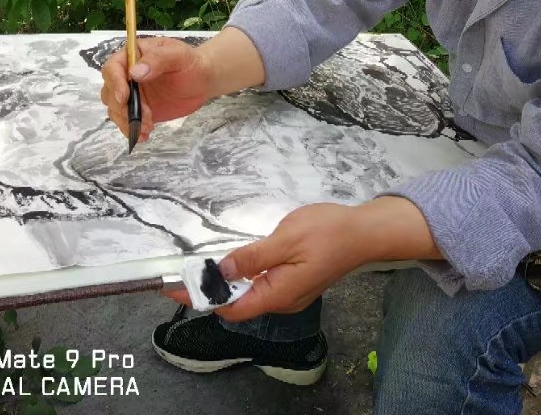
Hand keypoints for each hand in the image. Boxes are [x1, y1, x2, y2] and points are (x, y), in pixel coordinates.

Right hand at [100, 37, 213, 142]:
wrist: (203, 80)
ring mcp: (132, 94)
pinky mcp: (139, 110)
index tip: (124, 97)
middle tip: (143, 115)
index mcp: (132, 56)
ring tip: (148, 126)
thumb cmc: (191, 62)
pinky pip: (128, 121)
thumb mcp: (178, 55)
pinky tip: (144, 135)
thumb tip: (135, 72)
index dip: (115, 83)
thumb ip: (158, 60)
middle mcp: (127, 75)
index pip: (113, 68)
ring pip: (116, 110)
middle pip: (110, 92)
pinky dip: (133, 130)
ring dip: (128, 121)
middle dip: (122, 107)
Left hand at [164, 197, 442, 317]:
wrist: (366, 232)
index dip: (200, 297)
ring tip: (202, 264)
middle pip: (237, 303)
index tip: (174, 286)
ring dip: (226, 280)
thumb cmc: (329, 232)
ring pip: (250, 292)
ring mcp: (290, 292)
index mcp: (277, 294)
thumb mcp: (286, 239)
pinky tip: (237, 259)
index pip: (230, 307)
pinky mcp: (296, 281)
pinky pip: (263, 283)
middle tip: (183, 270)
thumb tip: (221, 269)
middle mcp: (282, 300)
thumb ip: (252, 257)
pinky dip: (245, 274)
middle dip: (209, 289)